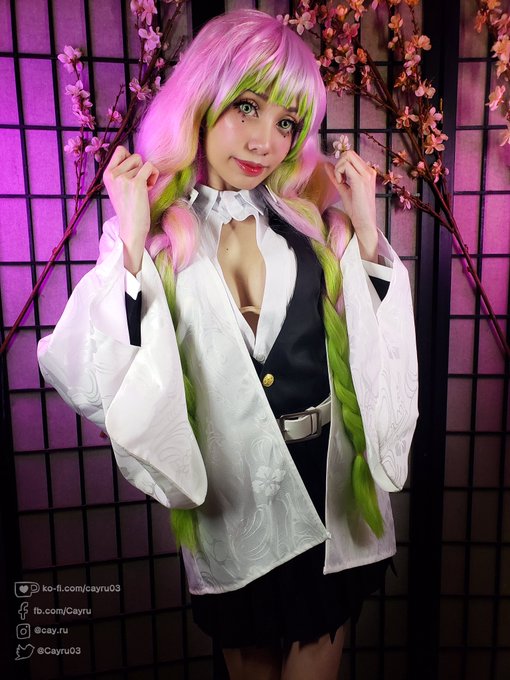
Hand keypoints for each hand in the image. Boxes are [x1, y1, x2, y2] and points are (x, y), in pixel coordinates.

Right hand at [103, 146, 158, 273]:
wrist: (131, 227)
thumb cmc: (128, 208)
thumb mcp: (118, 187)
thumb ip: (122, 172)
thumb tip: (135, 157)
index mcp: (107, 174)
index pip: (120, 150)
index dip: (130, 158)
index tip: (133, 172)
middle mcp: (113, 175)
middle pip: (134, 156)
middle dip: (140, 168)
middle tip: (138, 183)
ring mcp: (124, 178)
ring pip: (142, 162)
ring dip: (147, 174)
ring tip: (143, 189)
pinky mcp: (136, 183)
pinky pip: (150, 167)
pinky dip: (154, 175)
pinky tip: (149, 187)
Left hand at [324, 150, 378, 261]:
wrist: (364, 222)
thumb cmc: (356, 209)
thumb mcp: (344, 188)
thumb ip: (336, 176)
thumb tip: (326, 164)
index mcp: (368, 172)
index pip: (351, 156)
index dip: (341, 164)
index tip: (340, 179)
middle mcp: (369, 171)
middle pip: (349, 153)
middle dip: (339, 164)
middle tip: (339, 179)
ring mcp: (366, 175)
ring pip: (347, 156)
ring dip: (338, 168)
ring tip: (340, 182)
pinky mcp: (361, 180)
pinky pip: (345, 166)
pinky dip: (338, 173)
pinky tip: (341, 183)